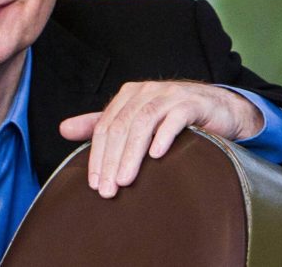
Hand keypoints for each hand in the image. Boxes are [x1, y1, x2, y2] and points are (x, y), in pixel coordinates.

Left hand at [59, 81, 263, 198]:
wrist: (219, 108)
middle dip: (111, 160)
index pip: (105, 127)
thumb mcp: (134, 120)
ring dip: (132, 154)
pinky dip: (163, 136)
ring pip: (142, 124)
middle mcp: (145, 92)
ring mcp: (169, 95)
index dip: (97, 156)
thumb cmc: (173, 116)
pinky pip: (174, 119)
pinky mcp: (192, 103)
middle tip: (108, 190)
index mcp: (128, 95)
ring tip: (125, 180)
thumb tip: (63, 129)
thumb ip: (101, 125)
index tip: (94, 185)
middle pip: (121, 127)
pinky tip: (156, 156)